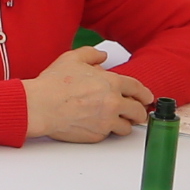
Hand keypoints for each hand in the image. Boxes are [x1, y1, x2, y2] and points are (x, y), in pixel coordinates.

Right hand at [22, 42, 153, 143]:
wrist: (41, 106)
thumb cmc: (53, 84)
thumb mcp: (72, 59)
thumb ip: (91, 54)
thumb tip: (102, 56)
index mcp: (111, 83)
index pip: (138, 89)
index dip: (145, 94)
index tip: (147, 98)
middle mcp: (113, 103)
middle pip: (138, 111)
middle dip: (140, 113)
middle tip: (137, 113)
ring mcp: (106, 121)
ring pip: (126, 127)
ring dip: (124, 124)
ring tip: (116, 121)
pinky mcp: (97, 135)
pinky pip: (108, 135)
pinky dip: (105, 130)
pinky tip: (96, 124)